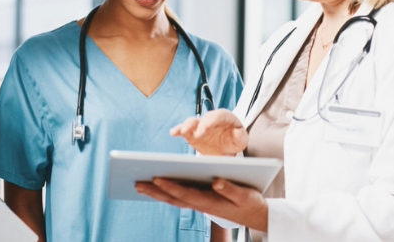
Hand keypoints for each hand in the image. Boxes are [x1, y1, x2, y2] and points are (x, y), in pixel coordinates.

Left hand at [136, 178, 267, 231]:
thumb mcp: (245, 195)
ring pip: (174, 199)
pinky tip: (156, 188)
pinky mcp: (200, 201)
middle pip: (174, 198)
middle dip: (155, 191)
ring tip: (139, 185)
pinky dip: (165, 193)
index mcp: (210, 202)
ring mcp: (199, 204)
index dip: (170, 186)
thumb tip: (216, 182)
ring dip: (156, 193)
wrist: (256, 215)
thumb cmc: (250, 203)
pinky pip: (179, 198)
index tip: (156, 178)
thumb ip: (231, 189)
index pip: (186, 194)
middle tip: (137, 183)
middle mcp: (201, 204)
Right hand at [170, 109, 247, 155]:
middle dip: (199, 125)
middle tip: (197, 134)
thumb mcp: (242, 139)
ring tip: (180, 131)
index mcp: (225, 117)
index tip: (206, 129)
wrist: (226, 149)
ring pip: (192, 122)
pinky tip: (173, 133)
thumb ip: (241, 136)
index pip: (218, 115)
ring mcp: (200, 127)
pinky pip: (184, 131)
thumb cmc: (235, 141)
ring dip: (186, 126)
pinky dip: (178, 131)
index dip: (211, 121)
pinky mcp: (192, 135)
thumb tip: (236, 133)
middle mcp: (211, 120)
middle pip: (204, 119)